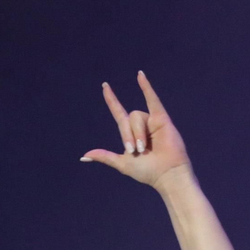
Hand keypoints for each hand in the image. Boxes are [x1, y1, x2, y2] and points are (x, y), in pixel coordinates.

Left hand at [80, 72, 192, 188]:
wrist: (166, 175)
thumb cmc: (147, 171)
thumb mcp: (122, 164)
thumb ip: (105, 156)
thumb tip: (84, 156)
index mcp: (130, 134)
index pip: (119, 112)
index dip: (112, 100)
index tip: (105, 86)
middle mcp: (140, 125)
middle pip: (126, 119)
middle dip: (128, 136)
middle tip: (135, 151)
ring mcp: (151, 121)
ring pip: (137, 116)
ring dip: (138, 133)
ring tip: (144, 148)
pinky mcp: (162, 119)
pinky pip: (152, 99)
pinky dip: (146, 87)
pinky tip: (140, 75)